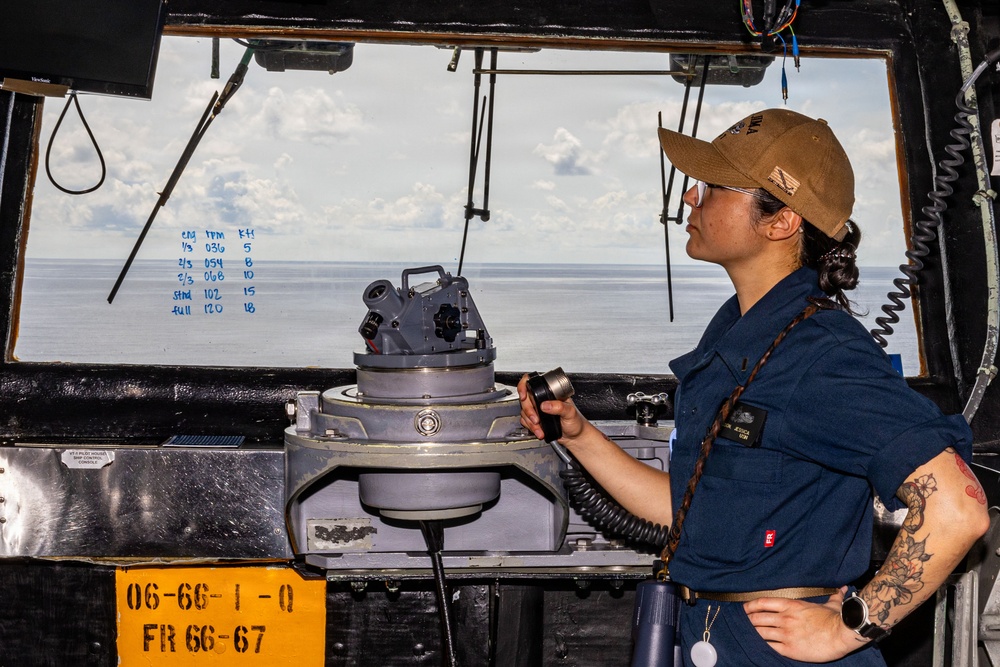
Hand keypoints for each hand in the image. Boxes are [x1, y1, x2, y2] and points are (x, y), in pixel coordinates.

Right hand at [517, 373, 585, 442]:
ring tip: (540, 428)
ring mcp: (538, 409)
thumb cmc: (576, 422)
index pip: (534, 383)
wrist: (575, 436)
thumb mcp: (570, 412)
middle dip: (529, 412)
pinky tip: (539, 430)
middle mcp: (543, 399)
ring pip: (524, 412)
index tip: (524, 396)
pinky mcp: (535, 419)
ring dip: (530, 422)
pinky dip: (531, 427)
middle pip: (525, 399)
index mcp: (551, 393)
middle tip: (536, 419)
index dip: (524, 386)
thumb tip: (546, 405)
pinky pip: (525, 421)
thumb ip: (559, 407)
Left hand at [743, 587, 866, 661]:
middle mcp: (785, 618)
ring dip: (753, 633)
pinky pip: (770, 646)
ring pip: (761, 632)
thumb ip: (833, 596)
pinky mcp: (790, 649)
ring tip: (746, 634)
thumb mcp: (831, 604)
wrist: (842, 634)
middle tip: (743, 623)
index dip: (750, 605)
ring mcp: (786, 634)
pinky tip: (758, 646)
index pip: (763, 603)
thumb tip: (843, 589)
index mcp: (791, 605)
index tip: (744, 608)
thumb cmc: (836, 619)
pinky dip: (762, 645)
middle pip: (758, 618)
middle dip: (748, 621)